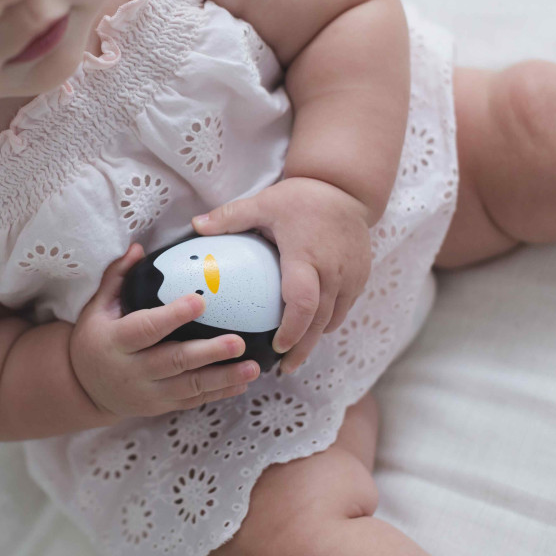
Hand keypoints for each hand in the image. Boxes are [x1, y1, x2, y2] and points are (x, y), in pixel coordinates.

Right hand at [69, 244, 261, 418]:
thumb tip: (139, 248)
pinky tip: (241, 383)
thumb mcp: (97, 308)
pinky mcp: (160, 406)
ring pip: (190, 386)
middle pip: (175, 361)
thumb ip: (117, 278)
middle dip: (209, 353)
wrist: (85, 389)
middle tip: (238, 342)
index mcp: (116, 341)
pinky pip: (192, 400)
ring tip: (252, 368)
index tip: (200, 300)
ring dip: (223, 377)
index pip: (146, 328)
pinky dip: (218, 393)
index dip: (173, 316)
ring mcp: (148, 392)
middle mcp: (133, 370)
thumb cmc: (95, 339)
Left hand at [192, 178, 372, 371]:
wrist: (347, 188)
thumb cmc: (302, 197)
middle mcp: (333, 271)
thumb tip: (195, 227)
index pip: (303, 302)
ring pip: (334, 319)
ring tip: (295, 354)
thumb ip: (231, 217)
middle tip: (284, 367)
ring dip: (315, 338)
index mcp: (306, 256)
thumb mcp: (265, 202)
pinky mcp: (361, 277)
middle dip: (302, 348)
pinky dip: (328, 321)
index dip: (292, 330)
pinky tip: (311, 329)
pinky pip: (344, 308)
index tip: (277, 347)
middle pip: (320, 321)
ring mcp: (351, 277)